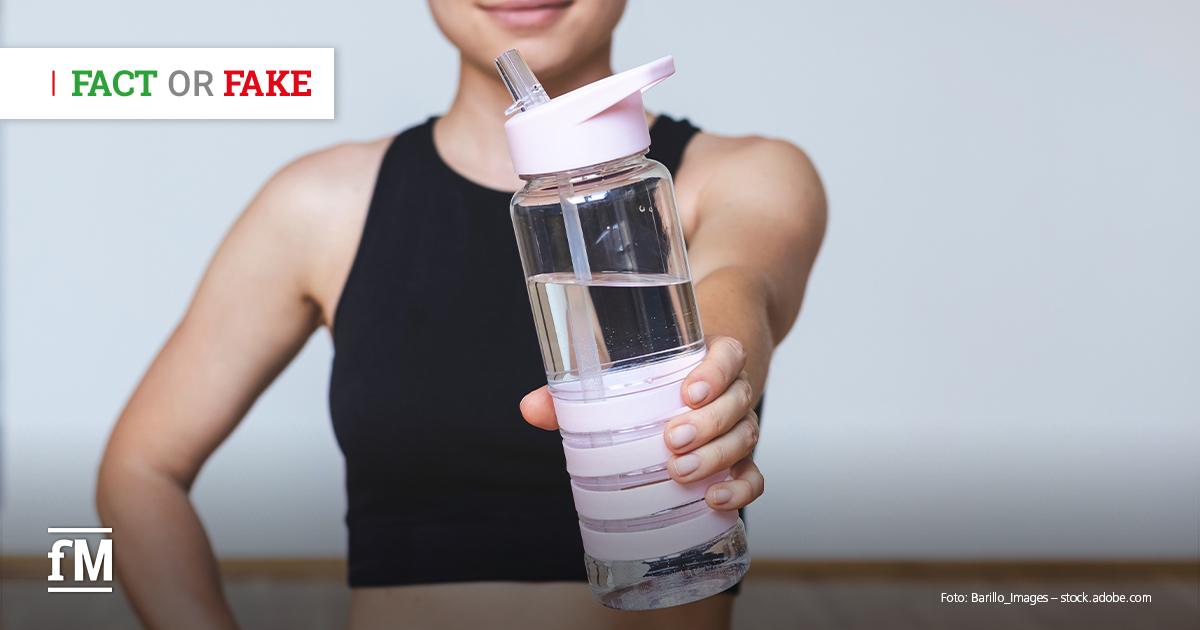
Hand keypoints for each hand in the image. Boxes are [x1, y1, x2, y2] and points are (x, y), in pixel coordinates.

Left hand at [519, 335, 763, 511]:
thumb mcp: (625, 371)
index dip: (715, 373)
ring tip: (680, 472)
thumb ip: (577, 392)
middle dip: (707, 424)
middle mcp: (732, 389)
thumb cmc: (657, 376)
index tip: (688, 391)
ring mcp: (739, 425)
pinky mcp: (740, 458)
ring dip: (716, 456)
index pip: (728, 355)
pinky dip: (741, 488)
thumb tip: (531, 409)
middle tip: (671, 441)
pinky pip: (754, 473)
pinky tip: (715, 499)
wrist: (702, 380)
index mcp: (710, 356)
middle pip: (737, 401)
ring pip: (745, 436)